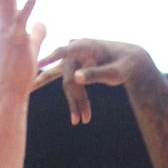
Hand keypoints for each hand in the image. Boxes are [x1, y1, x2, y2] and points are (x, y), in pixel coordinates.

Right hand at [0, 0, 46, 95]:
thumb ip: (37, 33)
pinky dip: (27, 9)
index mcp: (7, 22)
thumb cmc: (20, 70)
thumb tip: (41, 23)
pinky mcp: (17, 42)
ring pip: (8, 0)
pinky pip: (22, 22)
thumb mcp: (31, 47)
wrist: (12, 89)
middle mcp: (4, 23)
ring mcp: (9, 31)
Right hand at [33, 39, 153, 124]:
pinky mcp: (74, 68)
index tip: (36, 64)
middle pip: (68, 78)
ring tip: (79, 121)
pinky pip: (66, 83)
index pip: (64, 52)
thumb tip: (75, 77)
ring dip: (74, 102)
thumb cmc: (126, 64)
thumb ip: (96, 73)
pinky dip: (70, 98)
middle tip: (79, 120)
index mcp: (86, 46)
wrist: (132, 61)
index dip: (49, 58)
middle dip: (74, 99)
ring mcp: (74, 60)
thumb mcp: (115, 72)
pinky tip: (45, 97)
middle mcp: (76, 51)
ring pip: (67, 84)